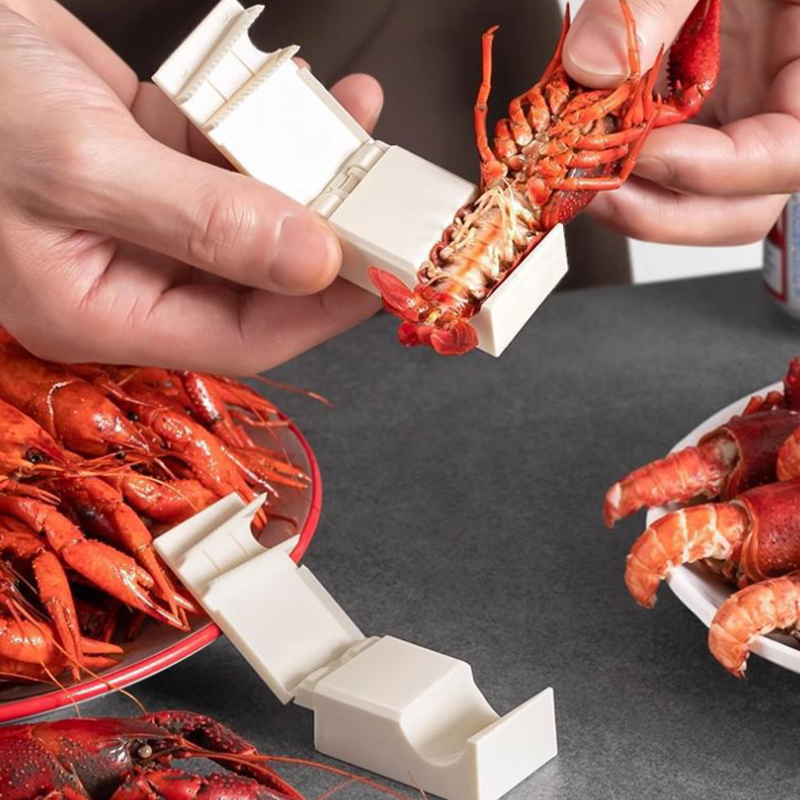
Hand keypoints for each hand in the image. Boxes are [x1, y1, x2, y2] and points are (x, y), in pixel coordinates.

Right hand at [0, 0, 382, 371]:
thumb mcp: (82, 164)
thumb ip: (203, 220)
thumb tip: (312, 262)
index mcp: (102, 310)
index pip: (242, 336)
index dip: (319, 310)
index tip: (380, 270)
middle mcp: (127, 272)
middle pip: (254, 278)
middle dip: (322, 235)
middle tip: (380, 196)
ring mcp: (138, 215)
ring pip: (246, 211)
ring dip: (302, 171)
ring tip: (355, 126)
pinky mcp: (143, 155)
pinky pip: (222, 154)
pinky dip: (261, 127)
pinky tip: (301, 97)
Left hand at [562, 0, 799, 245]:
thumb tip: (591, 66)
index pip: (788, 156)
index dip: (713, 171)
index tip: (642, 153)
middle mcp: (784, 101)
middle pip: (741, 208)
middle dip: (661, 211)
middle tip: (592, 193)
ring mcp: (741, 111)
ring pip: (699, 200)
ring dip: (635, 201)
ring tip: (577, 176)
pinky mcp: (700, 109)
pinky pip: (664, 160)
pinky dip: (622, 164)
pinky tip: (584, 146)